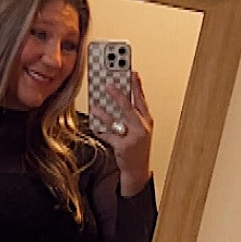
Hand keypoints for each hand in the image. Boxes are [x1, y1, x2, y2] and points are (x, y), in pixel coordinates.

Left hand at [89, 72, 153, 196]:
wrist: (138, 170)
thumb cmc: (137, 148)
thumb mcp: (139, 129)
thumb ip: (131, 115)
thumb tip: (116, 99)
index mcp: (146, 121)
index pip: (141, 99)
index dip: (136, 85)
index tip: (130, 71)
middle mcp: (141, 128)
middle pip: (129, 107)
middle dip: (118, 94)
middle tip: (108, 83)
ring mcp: (133, 138)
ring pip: (116, 121)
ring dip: (103, 112)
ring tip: (94, 105)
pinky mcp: (123, 147)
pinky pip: (108, 135)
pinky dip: (100, 130)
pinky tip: (94, 124)